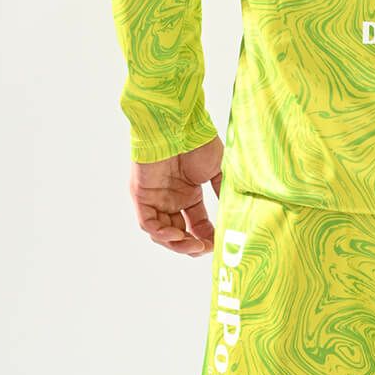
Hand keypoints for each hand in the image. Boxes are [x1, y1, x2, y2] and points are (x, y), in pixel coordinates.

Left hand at [129, 136, 222, 256]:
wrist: (179, 125)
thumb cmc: (198, 142)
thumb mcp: (217, 171)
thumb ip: (222, 192)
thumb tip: (233, 214)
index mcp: (188, 194)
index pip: (197, 224)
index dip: (207, 237)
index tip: (219, 245)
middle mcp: (171, 199)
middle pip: (179, 233)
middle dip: (192, 245)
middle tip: (204, 249)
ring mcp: (155, 198)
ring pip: (162, 232)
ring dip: (177, 243)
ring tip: (193, 246)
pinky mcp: (141, 196)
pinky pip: (148, 223)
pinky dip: (161, 233)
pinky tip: (177, 236)